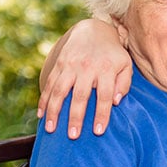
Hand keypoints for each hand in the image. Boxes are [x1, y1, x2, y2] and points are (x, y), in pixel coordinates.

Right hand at [38, 18, 131, 137]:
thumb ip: (124, 84)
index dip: (101, 114)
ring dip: (54, 111)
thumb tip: (116, 102)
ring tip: (50, 129)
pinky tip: (41, 115)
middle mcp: (87, 67)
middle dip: (75, 117)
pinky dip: (44, 100)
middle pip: (80, 95)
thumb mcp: (125, 65)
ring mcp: (71, 65)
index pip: (104, 96)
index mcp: (106, 69)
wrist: (94, 30)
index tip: (98, 132)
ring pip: (60, 90)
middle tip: (73, 136)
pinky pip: (50, 84)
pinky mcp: (59, 64)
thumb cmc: (113, 55)